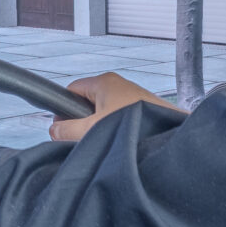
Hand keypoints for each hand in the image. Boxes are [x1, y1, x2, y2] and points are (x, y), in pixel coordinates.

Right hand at [49, 72, 180, 142]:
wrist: (170, 138)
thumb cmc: (136, 127)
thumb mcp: (91, 131)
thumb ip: (66, 130)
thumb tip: (55, 130)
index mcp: (104, 82)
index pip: (71, 91)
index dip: (63, 111)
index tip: (64, 129)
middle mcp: (119, 85)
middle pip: (87, 103)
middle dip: (83, 123)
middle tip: (86, 140)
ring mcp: (133, 97)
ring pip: (104, 113)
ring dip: (101, 130)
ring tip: (107, 144)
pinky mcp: (144, 110)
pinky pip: (120, 119)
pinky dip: (117, 131)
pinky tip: (120, 144)